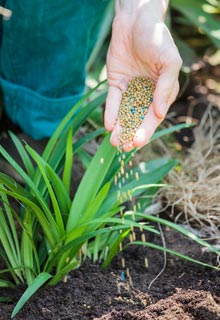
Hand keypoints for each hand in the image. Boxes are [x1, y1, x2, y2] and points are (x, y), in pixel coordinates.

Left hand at [104, 0, 181, 151]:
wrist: (135, 19)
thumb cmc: (156, 38)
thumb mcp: (169, 62)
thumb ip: (165, 88)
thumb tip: (160, 114)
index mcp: (162, 91)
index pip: (154, 115)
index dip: (147, 129)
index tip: (138, 142)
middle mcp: (146, 92)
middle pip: (138, 118)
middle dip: (131, 132)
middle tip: (124, 147)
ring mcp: (130, 88)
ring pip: (124, 113)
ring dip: (120, 127)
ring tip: (114, 141)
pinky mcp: (115, 82)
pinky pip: (112, 100)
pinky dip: (110, 112)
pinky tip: (108, 124)